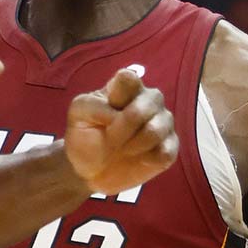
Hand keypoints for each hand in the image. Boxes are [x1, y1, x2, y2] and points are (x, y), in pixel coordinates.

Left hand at [64, 68, 177, 194]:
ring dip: (134, 144)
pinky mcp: (170, 146)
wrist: (91, 169)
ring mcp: (163, 122)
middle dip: (123, 127)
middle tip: (110, 139)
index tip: (108, 112)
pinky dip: (148, 159)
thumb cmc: (86, 136)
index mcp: (125, 88)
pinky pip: (166, 151)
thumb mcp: (78, 115)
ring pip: (157, 129)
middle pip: (148, 103)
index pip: (129, 78)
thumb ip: (92, 106)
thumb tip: (117, 114)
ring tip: (122, 150)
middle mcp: (148, 100)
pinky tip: (139, 160)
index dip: (118, 96)